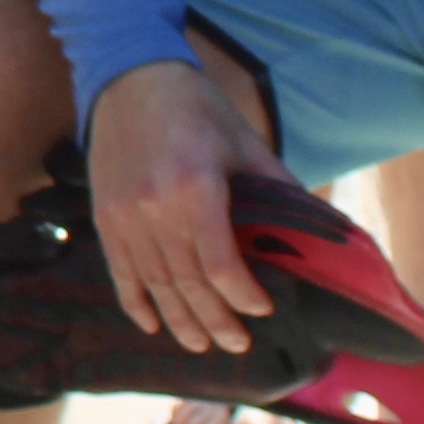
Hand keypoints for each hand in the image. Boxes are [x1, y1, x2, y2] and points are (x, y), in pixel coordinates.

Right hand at [84, 53, 275, 360]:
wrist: (130, 77)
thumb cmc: (197, 108)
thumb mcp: (244, 143)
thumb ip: (277, 188)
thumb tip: (318, 228)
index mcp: (195, 189)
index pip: (221, 263)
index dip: (243, 295)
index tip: (262, 310)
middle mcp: (155, 209)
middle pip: (188, 282)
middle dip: (215, 320)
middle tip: (236, 345)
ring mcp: (124, 216)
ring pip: (154, 284)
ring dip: (178, 320)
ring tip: (200, 345)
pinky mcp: (105, 217)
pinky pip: (120, 271)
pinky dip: (135, 301)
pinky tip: (151, 324)